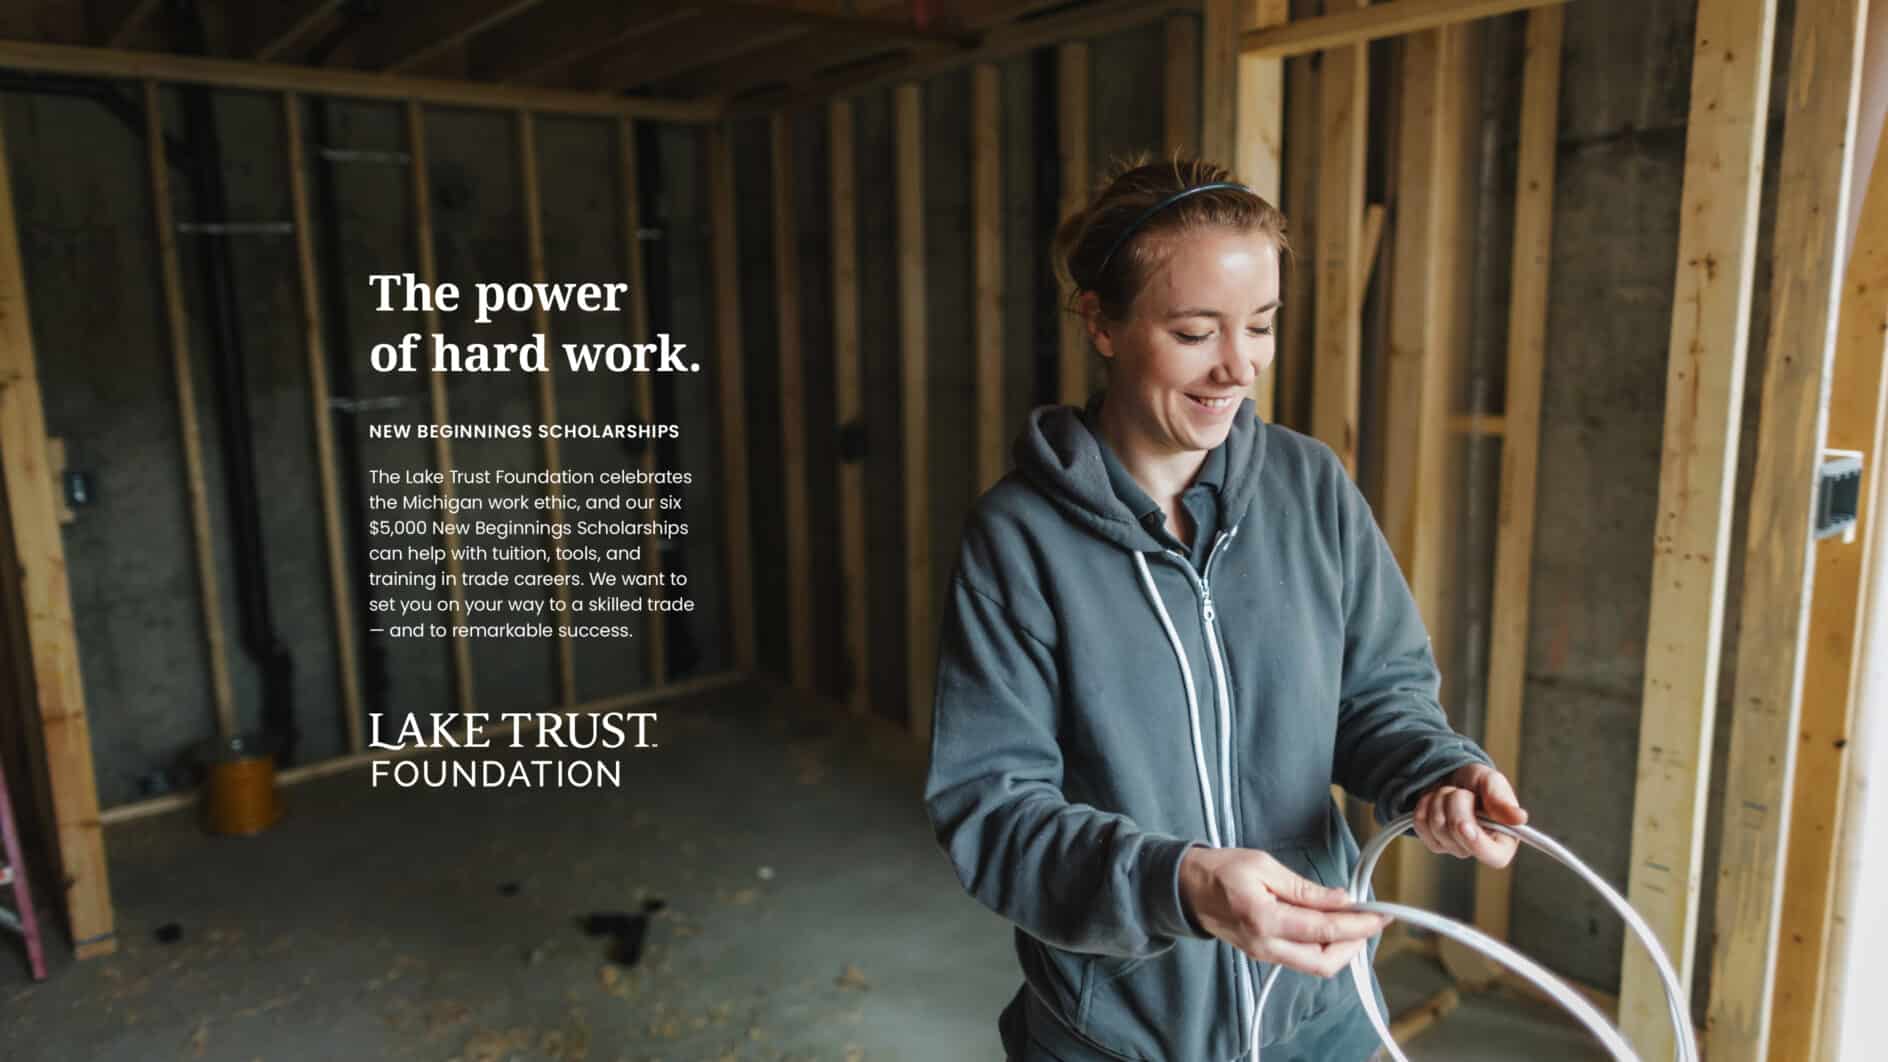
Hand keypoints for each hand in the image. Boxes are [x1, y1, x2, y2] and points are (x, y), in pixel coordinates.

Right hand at [1178, 846, 1391, 977]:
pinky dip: (1324, 946)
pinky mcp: (1265, 954)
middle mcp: (1265, 945)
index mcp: (1264, 919)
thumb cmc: (1221, 870)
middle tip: (1370, 921)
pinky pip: (1303, 959)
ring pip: (1316, 965)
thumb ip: (1304, 888)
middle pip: (1324, 962)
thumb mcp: (1264, 866)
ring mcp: (1264, 954)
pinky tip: (1332, 927)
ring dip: (1341, 947)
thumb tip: (1340, 900)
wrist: (1187, 888)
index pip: (1323, 930)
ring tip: (1354, 921)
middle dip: (1354, 945)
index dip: (1357, 924)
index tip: (1380, 914)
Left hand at [1410, 763, 1527, 867]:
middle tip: (1464, 792)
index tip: (1465, 825)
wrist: (1454, 778)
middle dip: (1456, 804)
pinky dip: (1425, 804)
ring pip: (1436, 826)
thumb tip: (1520, 818)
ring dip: (1440, 800)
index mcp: (1503, 840)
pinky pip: (1420, 824)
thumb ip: (1502, 799)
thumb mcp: (1492, 781)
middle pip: (1457, 835)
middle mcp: (1478, 848)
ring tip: (1452, 793)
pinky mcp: (1433, 841)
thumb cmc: (1478, 783)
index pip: (1494, 857)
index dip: (1477, 844)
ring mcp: (1453, 847)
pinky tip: (1436, 800)